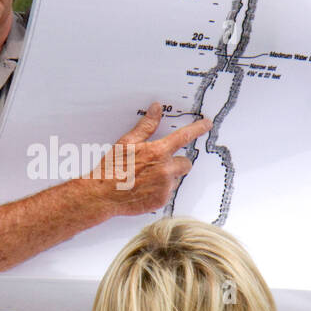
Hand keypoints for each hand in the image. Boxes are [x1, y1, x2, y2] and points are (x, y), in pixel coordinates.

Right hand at [86, 103, 211, 214]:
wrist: (103, 195)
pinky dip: (160, 190)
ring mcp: (165, 187)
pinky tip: (145, 188)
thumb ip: (146, 126)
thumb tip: (156, 110)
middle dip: (176, 162)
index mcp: (158, 152)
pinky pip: (168, 192)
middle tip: (159, 164)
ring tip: (147, 178)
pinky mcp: (162, 200)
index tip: (206, 124)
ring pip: (176, 178)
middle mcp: (165, 170)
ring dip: (168, 177)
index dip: (197, 129)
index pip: (184, 136)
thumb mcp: (127, 142)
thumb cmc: (112, 169)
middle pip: (185, 163)